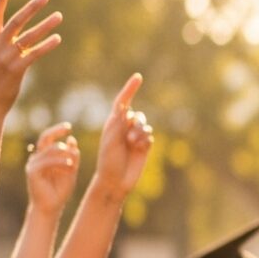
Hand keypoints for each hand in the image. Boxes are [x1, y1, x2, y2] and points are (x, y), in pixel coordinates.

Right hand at [0, 0, 62, 114]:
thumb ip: (1, 47)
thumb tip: (18, 39)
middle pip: (16, 20)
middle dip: (32, 6)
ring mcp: (6, 57)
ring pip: (29, 36)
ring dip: (46, 24)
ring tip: (59, 16)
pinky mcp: (16, 69)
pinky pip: (35, 53)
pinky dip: (47, 45)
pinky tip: (58, 38)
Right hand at [25, 123, 78, 212]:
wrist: (51, 207)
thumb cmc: (60, 190)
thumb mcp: (70, 170)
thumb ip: (72, 156)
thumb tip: (71, 139)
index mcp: (45, 156)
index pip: (48, 138)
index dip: (57, 131)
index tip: (68, 127)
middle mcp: (37, 158)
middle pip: (44, 138)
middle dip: (56, 131)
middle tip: (68, 127)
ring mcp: (33, 164)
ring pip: (49, 149)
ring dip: (64, 154)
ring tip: (72, 164)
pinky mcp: (32, 171)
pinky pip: (47, 161)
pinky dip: (60, 161)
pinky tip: (69, 166)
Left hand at [91, 75, 152, 197]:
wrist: (115, 180)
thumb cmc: (108, 161)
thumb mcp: (110, 141)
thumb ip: (118, 125)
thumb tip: (126, 109)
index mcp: (113, 123)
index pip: (122, 102)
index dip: (130, 89)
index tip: (138, 77)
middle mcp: (124, 128)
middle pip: (138, 115)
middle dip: (136, 124)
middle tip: (129, 138)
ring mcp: (135, 137)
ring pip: (146, 125)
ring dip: (141, 134)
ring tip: (133, 145)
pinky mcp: (144, 146)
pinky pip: (150, 136)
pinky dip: (146, 141)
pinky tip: (139, 150)